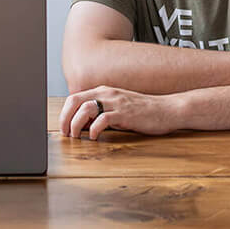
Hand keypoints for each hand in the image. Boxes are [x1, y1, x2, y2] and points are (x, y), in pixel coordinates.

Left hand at [59, 85, 181, 139]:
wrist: (166, 110)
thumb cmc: (142, 111)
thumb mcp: (117, 107)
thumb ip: (101, 111)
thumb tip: (83, 123)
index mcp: (103, 91)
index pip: (74, 97)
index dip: (64, 112)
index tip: (63, 127)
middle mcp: (107, 93)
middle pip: (75, 101)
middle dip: (65, 118)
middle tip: (65, 133)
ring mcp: (116, 102)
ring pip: (86, 109)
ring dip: (76, 124)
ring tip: (76, 136)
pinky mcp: (125, 113)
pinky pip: (103, 119)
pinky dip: (94, 129)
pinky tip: (94, 137)